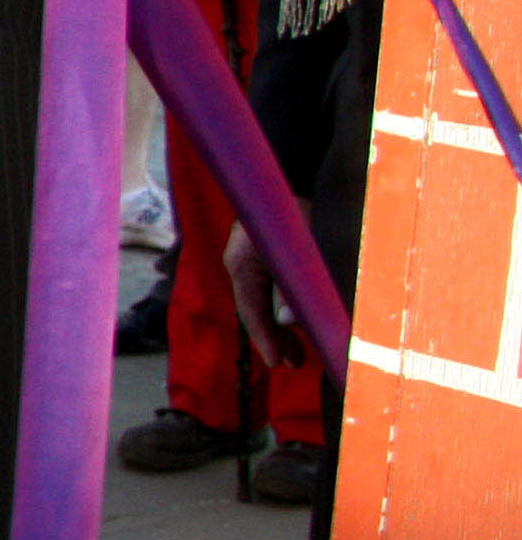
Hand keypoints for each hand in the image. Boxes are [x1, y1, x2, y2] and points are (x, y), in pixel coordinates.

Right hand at [224, 223, 305, 368]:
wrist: (289, 177)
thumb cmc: (292, 210)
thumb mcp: (293, 250)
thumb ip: (289, 286)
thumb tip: (288, 322)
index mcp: (241, 265)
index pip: (250, 311)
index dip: (265, 338)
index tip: (279, 362)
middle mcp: (244, 267)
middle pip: (256, 312)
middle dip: (275, 339)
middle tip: (295, 363)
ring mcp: (254, 263)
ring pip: (264, 304)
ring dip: (281, 328)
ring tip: (299, 351)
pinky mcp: (267, 259)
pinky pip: (271, 293)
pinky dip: (283, 311)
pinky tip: (296, 323)